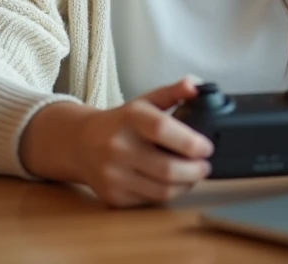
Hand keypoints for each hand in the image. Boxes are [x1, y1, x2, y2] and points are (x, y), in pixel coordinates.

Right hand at [23, 78, 213, 207]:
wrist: (80, 144)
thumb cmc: (121, 122)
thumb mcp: (144, 102)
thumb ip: (173, 92)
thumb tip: (195, 86)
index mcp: (129, 118)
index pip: (162, 129)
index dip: (190, 141)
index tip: (207, 147)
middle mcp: (118, 146)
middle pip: (167, 168)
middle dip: (195, 170)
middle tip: (205, 165)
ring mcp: (113, 174)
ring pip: (162, 190)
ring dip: (186, 184)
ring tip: (193, 174)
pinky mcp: (114, 196)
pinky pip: (151, 200)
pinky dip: (169, 193)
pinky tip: (173, 183)